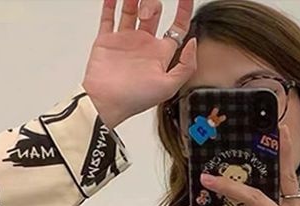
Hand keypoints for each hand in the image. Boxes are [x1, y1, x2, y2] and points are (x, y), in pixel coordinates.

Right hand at [82, 0, 196, 128]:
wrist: (106, 102)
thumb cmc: (135, 99)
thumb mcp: (169, 87)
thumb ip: (186, 66)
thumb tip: (193, 42)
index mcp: (160, 54)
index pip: (177, 27)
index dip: (183, 10)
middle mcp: (144, 45)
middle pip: (154, 13)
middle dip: (152, 4)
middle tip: (146, 13)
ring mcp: (125, 40)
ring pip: (132, 10)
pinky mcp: (106, 40)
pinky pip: (108, 16)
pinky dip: (110, 3)